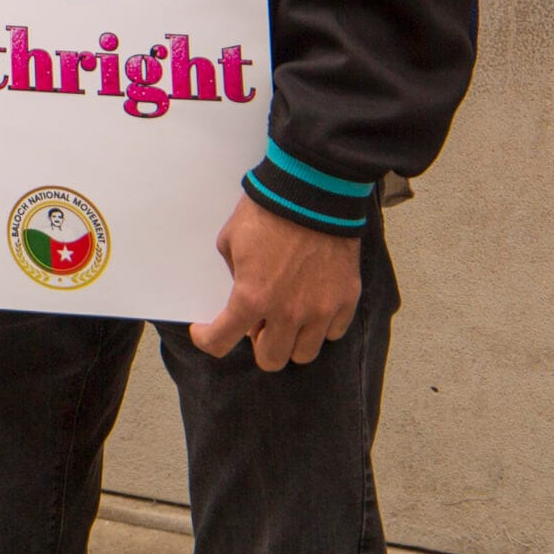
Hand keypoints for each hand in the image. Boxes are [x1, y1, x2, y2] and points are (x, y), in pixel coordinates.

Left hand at [189, 196, 361, 371]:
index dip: (208, 340)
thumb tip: (242, 293)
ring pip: (305, 353)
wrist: (312, 193)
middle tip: (256, 325)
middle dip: (259, 345)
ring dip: (291, 340)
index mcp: (251, 297)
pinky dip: (321, 326)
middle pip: (272, 360)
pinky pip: (333, 332)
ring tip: (286, 317)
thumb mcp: (230, 241)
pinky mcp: (346, 300)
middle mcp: (287, 312)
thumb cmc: (268, 211)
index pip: (221, 341)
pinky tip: (312, 305)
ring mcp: (321, 310)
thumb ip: (234, 275)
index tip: (207, 332)